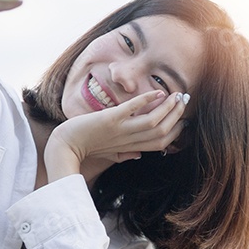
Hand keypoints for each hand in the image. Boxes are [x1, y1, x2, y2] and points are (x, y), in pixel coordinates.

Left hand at [44, 90, 188, 182]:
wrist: (64, 146)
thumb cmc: (85, 147)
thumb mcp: (108, 153)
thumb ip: (125, 154)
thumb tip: (139, 155)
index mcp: (130, 147)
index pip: (162, 142)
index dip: (176, 131)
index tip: (184, 118)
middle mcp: (129, 140)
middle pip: (162, 132)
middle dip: (177, 115)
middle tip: (184, 101)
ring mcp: (120, 130)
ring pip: (153, 121)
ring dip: (168, 108)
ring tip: (176, 95)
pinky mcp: (109, 120)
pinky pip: (132, 110)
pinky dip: (147, 100)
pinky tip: (158, 93)